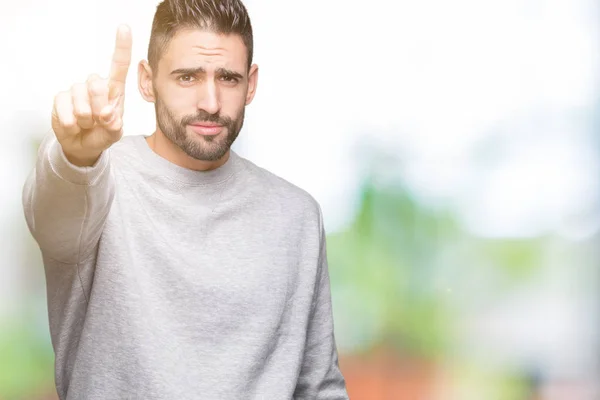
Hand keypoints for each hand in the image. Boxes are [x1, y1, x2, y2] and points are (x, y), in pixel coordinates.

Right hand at [51, 25, 131, 166]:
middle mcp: (95, 85)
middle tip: (98, 121)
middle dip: (99, 109)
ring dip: (86, 120)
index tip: (124, 28)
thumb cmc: (102, 133)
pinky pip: (66, 112)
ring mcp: (76, 90)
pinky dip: (72, 125)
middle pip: (97, 85)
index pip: (119, 66)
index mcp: (114, 90)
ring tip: (87, 124)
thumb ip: (115, 125)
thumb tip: (107, 114)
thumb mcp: (114, 132)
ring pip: (81, 102)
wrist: (82, 145)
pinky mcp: (60, 98)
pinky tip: (74, 125)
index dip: (122, 47)